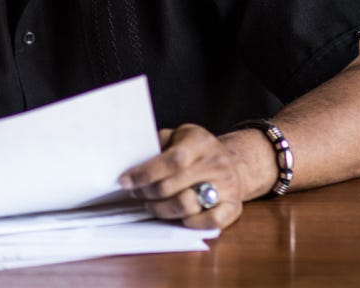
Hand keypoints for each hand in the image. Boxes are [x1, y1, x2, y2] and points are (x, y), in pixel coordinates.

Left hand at [118, 124, 244, 229]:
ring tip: (151, 205)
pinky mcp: (234, 207)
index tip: (125, 181)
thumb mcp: (178, 135)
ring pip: (188, 206)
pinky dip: (191, 223)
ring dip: (162, 209)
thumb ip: (157, 144)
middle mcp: (217, 164)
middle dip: (148, 192)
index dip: (145, 173)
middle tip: (135, 193)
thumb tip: (130, 159)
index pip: (171, 160)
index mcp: (200, 142)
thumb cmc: (196, 150)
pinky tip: (178, 217)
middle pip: (174, 185)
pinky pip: (211, 222)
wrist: (235, 162)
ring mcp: (228, 187)